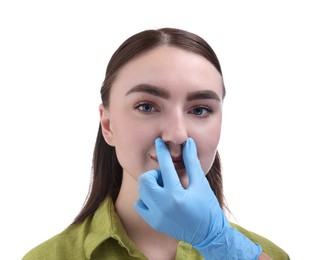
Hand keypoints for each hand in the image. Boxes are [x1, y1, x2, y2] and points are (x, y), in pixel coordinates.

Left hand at [135, 138, 261, 258]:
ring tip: (164, 188)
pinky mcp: (153, 222)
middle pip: (145, 179)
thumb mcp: (200, 183)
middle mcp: (162, 205)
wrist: (208, 234)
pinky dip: (147, 198)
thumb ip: (191, 162)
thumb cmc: (207, 207)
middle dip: (154, 174)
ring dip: (151, 185)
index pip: (165, 166)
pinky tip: (159, 198)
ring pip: (142, 191)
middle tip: (166, 178)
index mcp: (176, 194)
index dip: (162, 151)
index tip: (158, 141)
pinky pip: (140, 204)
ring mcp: (156, 215)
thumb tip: (188, 143)